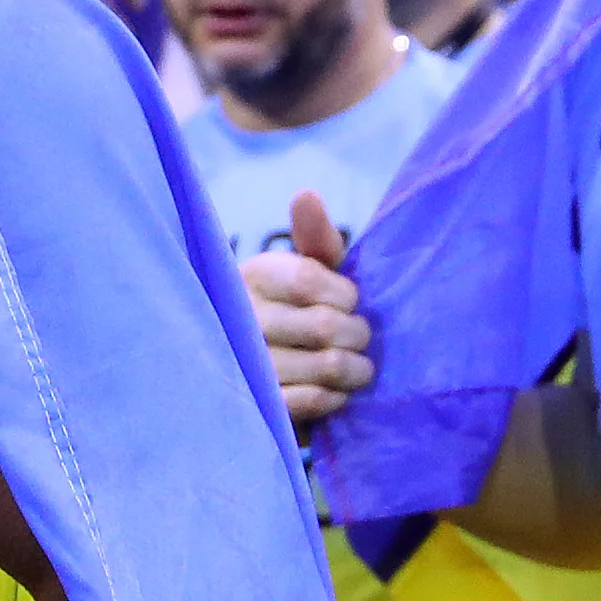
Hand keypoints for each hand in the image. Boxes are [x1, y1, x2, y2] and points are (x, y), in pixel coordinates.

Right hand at [243, 193, 372, 430]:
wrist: (256, 374)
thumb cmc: (294, 311)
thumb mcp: (306, 271)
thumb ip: (315, 238)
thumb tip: (305, 195)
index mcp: (251, 276)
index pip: (310, 280)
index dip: (344, 295)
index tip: (350, 301)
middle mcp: (241, 319)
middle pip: (326, 326)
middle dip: (357, 334)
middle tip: (359, 338)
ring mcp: (247, 365)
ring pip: (327, 365)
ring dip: (355, 369)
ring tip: (356, 367)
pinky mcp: (259, 405)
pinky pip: (313, 400)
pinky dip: (335, 397)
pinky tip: (334, 391)